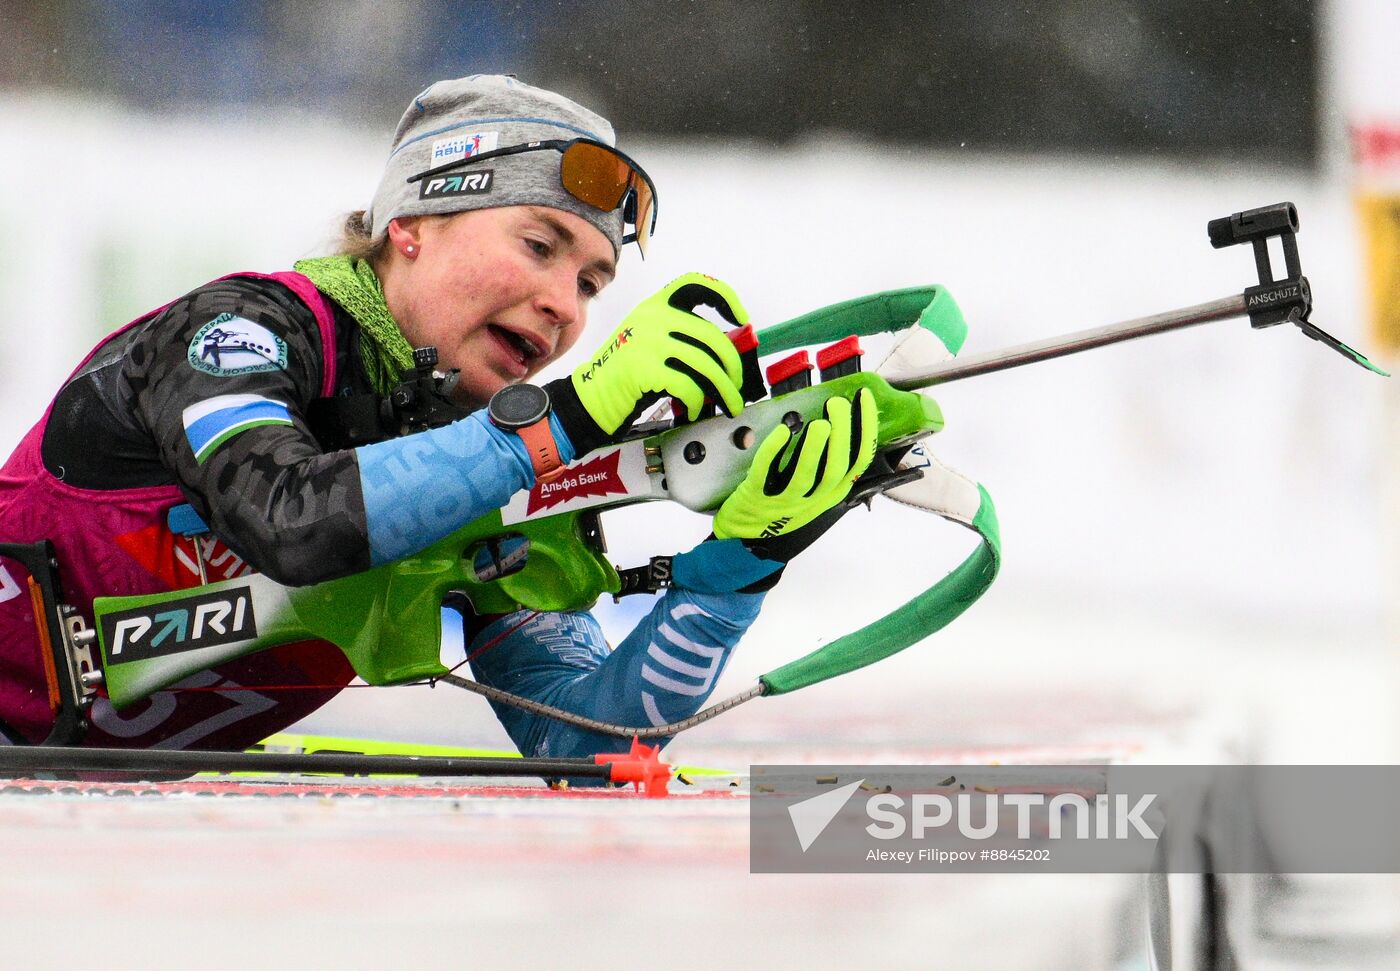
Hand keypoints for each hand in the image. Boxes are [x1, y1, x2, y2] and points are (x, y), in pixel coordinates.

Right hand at [546, 273, 746, 455]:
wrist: (592, 397)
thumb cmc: (629, 375)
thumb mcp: (653, 343)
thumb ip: (684, 339)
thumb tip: (729, 354)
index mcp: (655, 305)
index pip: (697, 283)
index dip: (726, 297)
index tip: (742, 320)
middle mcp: (652, 317)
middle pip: (712, 336)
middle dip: (732, 365)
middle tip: (737, 385)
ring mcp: (647, 342)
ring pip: (705, 364)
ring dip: (724, 390)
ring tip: (730, 405)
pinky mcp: (644, 369)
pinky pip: (688, 386)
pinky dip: (698, 402)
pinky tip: (695, 410)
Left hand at [707, 388, 877, 587]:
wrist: (744, 537)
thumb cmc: (781, 506)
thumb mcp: (812, 492)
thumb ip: (826, 465)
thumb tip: (838, 422)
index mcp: (830, 494)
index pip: (858, 462)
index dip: (864, 429)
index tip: (863, 399)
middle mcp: (812, 500)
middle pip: (836, 468)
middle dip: (842, 434)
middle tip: (839, 404)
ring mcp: (784, 502)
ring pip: (806, 476)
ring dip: (815, 448)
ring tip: (820, 422)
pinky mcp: (756, 498)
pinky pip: (765, 474)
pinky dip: (774, 452)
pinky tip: (783, 431)